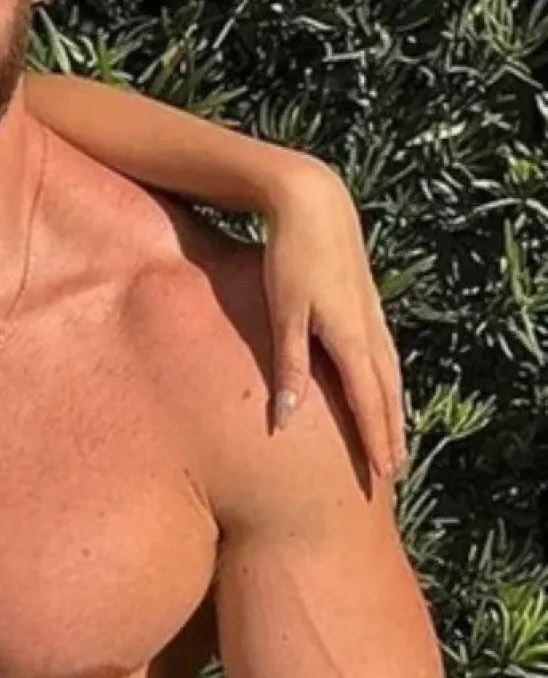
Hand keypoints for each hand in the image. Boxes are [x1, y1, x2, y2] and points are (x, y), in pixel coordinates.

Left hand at [260, 159, 406, 481]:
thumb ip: (288, 367)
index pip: (368, 401)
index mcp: (350, 338)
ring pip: (390, 374)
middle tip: (393, 473)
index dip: (375, 439)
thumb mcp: (283, 314)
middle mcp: (370, 330)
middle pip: (386, 394)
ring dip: (392, 410)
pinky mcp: (368, 301)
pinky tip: (386, 385)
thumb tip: (285, 419)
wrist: (313, 203)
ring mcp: (373, 314)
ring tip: (394, 439)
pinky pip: (385, 353)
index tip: (381, 474)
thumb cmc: (289, 257)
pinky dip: (389, 380)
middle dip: (389, 434)